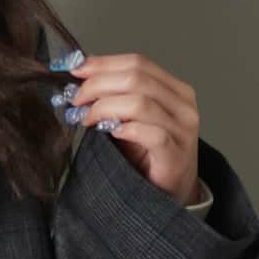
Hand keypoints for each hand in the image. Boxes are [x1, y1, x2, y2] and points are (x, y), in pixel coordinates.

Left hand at [47, 47, 207, 205]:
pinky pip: (150, 133)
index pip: (137, 62)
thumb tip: (81, 78)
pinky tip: (110, 133)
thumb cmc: (147, 157)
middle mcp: (183, 105)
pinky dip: (125, 129)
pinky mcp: (176, 154)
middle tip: (76, 99)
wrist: (169, 195)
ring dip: (104, 107)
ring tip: (86, 119)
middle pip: (136, 78)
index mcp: (174, 89)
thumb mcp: (130, 120)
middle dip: (98, 85)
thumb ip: (114, 98)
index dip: (103, 63)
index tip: (75, 69)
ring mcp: (182, 130)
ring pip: (140, 102)